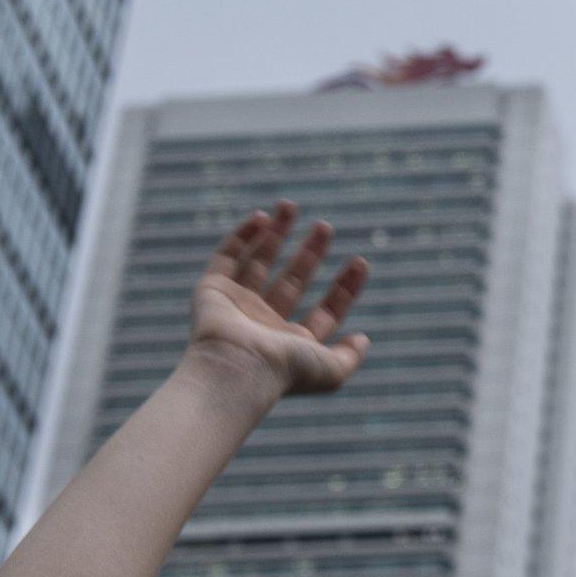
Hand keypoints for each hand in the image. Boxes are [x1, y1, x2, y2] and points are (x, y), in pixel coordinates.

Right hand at [185, 200, 370, 397]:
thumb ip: (350, 357)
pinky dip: (242, 236)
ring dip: (276, 234)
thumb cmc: (284, 371)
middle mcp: (266, 324)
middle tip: (326, 227)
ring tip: (291, 205)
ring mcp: (238, 306)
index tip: (361, 261)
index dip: (345, 287)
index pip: (325, 311)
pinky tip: (262, 217)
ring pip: (260, 262)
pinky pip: (226, 257)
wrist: (235, 368)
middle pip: (294, 279)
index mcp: (294, 344)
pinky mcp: (212, 291)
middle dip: (311, 252)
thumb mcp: (331, 371)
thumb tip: (363, 338)